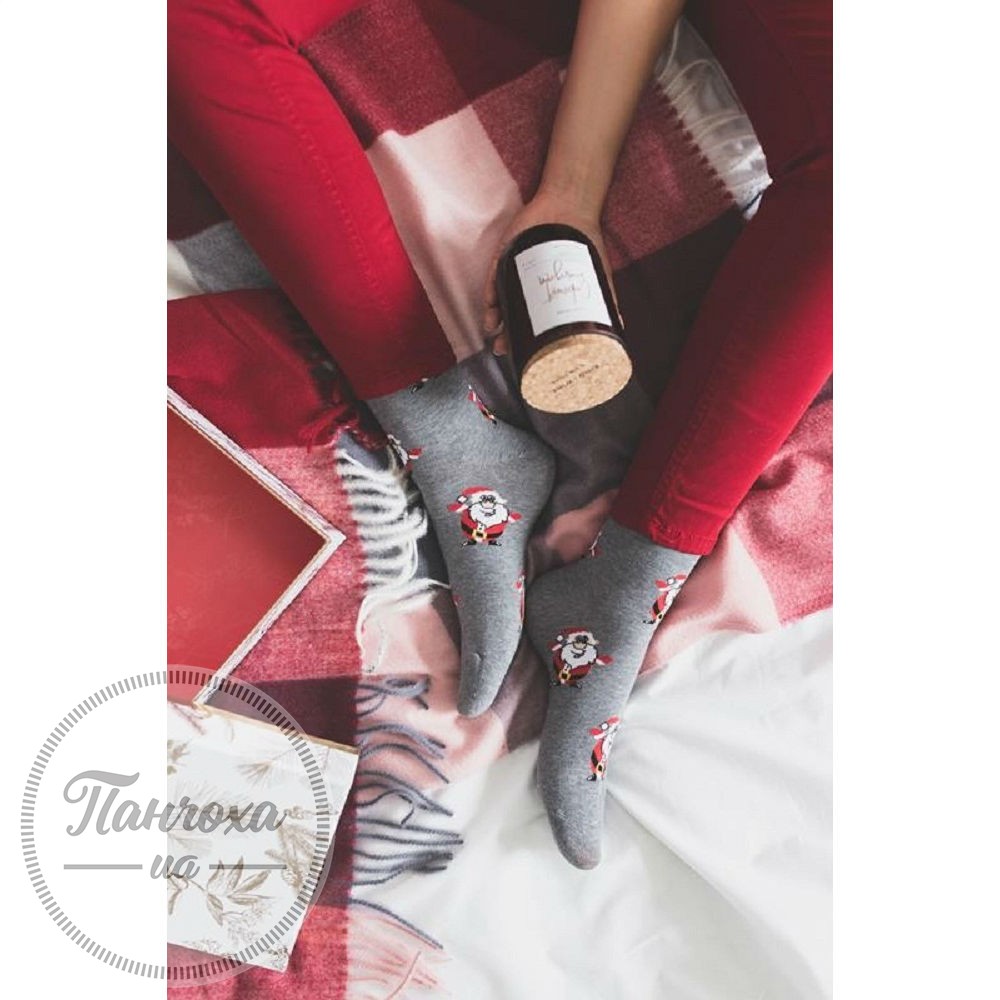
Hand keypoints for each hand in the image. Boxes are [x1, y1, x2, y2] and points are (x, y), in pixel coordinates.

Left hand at [482, 189, 616, 355]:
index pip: (534, 325)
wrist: (571, 205)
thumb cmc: (583, 241)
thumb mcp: (597, 275)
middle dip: (505, 335)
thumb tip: (621, 328)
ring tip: (493, 331)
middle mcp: (528, 287)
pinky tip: (490, 308)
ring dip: (493, 318)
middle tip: (502, 349)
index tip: (523, 358)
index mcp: (546, 296)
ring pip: (499, 301)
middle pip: (513, 317)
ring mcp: (513, 272)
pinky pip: (493, 279)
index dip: (527, 342)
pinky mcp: (504, 256)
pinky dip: (490, 295)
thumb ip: (606, 301)